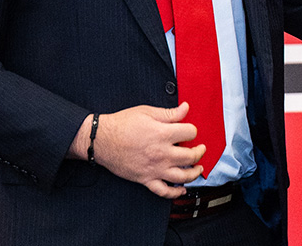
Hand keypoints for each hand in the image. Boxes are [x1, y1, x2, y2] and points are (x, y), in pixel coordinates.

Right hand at [87, 102, 205, 197]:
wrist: (101, 140)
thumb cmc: (122, 124)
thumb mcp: (147, 112)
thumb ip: (169, 113)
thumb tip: (185, 108)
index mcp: (162, 134)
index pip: (190, 133)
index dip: (192, 130)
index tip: (190, 130)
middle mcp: (161, 154)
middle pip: (191, 156)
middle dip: (199, 152)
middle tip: (200, 149)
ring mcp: (154, 168)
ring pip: (182, 176)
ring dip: (194, 173)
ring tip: (198, 168)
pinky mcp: (146, 179)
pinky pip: (164, 191)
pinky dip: (175, 193)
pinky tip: (182, 189)